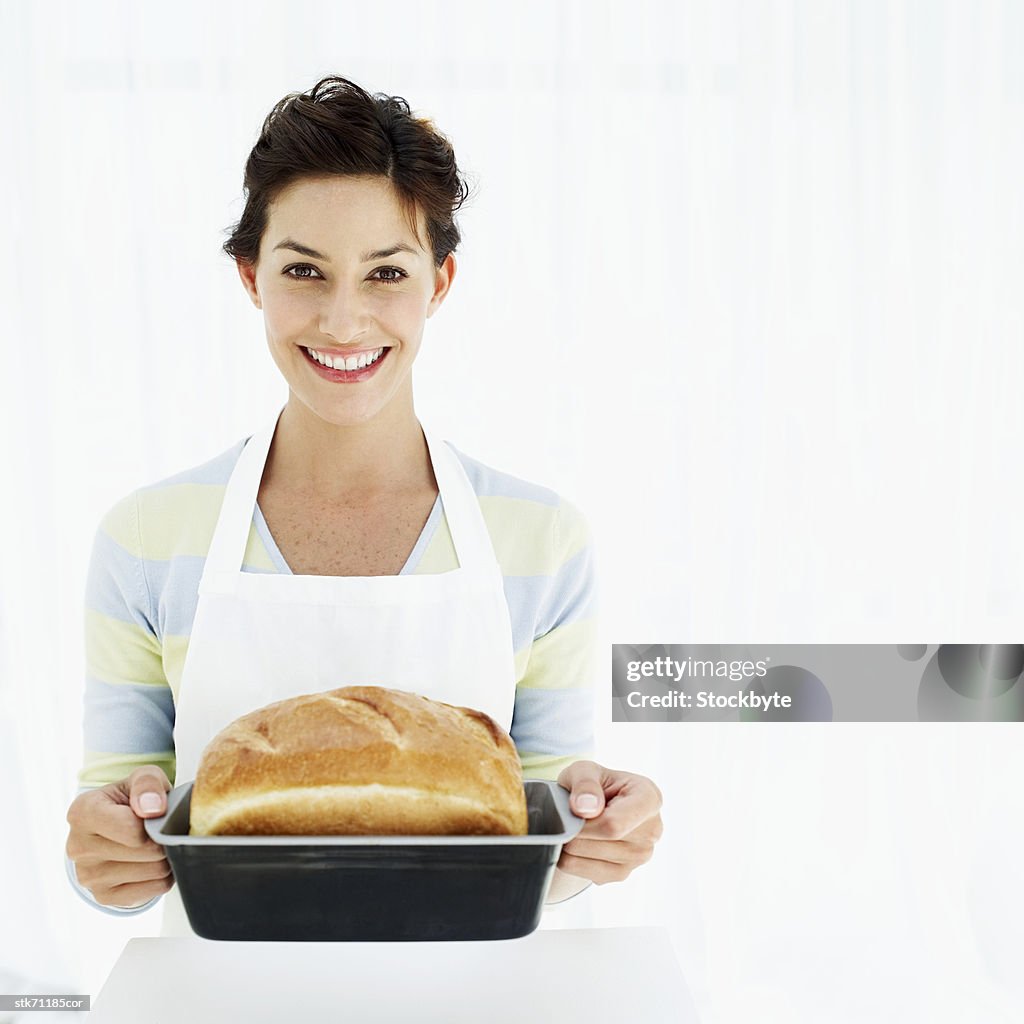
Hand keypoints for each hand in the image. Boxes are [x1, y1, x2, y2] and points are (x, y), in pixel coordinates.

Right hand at [65, 765, 174, 908]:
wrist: (117, 825)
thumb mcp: (141, 777)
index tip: (153, 814)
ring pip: (155, 871)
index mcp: (83, 813)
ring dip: (165, 857)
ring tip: (154, 844)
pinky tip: (151, 861)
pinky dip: (162, 876)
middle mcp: (78, 847)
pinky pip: (154, 889)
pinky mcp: (103, 896)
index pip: (132, 829)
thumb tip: (153, 808)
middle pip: (147, 850)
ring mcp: (88, 876)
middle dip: (162, 838)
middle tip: (158, 829)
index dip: (153, 822)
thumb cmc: (130, 800)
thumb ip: (148, 783)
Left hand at [554, 760, 662, 885]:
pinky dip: (572, 860)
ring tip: (574, 827)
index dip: (587, 822)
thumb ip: (584, 783)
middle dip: (576, 830)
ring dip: (571, 845)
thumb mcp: (584, 770)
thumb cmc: (591, 784)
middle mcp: (652, 830)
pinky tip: (578, 842)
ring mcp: (641, 856)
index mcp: (649, 798)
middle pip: (605, 840)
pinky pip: (587, 874)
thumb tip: (586, 807)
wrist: (591, 806)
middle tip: (568, 816)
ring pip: (592, 859)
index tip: (574, 810)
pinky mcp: (625, 873)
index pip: (616, 823)